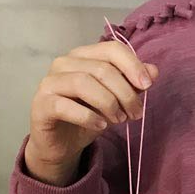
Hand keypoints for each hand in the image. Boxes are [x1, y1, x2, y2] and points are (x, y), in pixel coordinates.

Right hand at [25, 41, 158, 185]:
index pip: (112, 49)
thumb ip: (132, 84)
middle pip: (102, 68)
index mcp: (83, 55)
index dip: (133, 65)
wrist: (61, 145)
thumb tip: (153, 71)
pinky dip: (88, 117)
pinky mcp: (41, 105)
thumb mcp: (117, 100)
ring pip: (84, 83)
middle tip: (135, 114)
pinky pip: (66, 106)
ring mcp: (50, 82)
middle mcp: (64, 63)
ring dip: (109, 104)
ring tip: (120, 120)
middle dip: (125, 93)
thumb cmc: (88, 116)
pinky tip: (100, 126)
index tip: (148, 86)